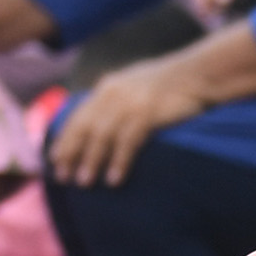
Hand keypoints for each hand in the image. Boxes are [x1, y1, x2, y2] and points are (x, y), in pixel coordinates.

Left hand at [47, 47, 215, 185]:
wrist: (200, 73)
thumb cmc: (172, 85)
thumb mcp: (136, 86)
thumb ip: (117, 101)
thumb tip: (102, 123)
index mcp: (108, 87)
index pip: (78, 116)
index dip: (65, 139)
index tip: (55, 160)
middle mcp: (113, 93)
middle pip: (84, 127)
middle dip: (71, 153)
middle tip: (63, 177)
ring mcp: (130, 102)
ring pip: (102, 136)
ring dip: (91, 160)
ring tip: (84, 182)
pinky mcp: (148, 112)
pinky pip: (127, 141)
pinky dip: (119, 161)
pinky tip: (113, 179)